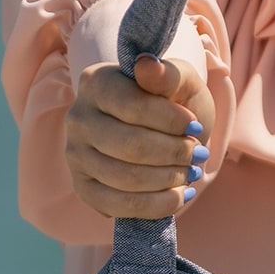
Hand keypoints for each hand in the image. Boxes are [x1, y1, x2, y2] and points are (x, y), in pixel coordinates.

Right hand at [65, 54, 214, 218]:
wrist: (163, 133)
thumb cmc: (172, 104)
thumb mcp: (181, 82)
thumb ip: (169, 74)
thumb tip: (148, 67)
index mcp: (96, 82)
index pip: (132, 106)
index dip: (171, 121)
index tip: (196, 127)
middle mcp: (78, 118)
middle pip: (131, 146)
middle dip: (174, 154)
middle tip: (198, 154)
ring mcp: (76, 156)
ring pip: (127, 179)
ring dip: (170, 179)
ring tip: (191, 172)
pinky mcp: (84, 189)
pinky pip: (121, 206)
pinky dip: (158, 205)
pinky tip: (180, 194)